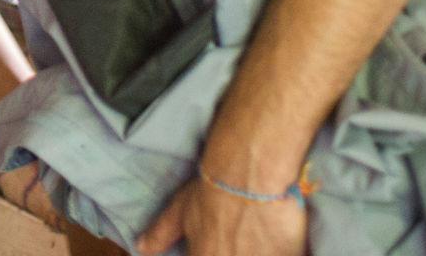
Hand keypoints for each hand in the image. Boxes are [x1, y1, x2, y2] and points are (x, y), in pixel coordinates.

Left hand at [137, 173, 306, 255]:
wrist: (249, 176)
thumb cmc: (211, 191)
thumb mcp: (179, 211)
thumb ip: (160, 234)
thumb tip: (140, 248)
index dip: (211, 251)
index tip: (221, 245)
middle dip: (236, 250)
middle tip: (240, 239)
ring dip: (256, 250)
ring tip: (254, 237)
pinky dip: (285, 251)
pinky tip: (278, 243)